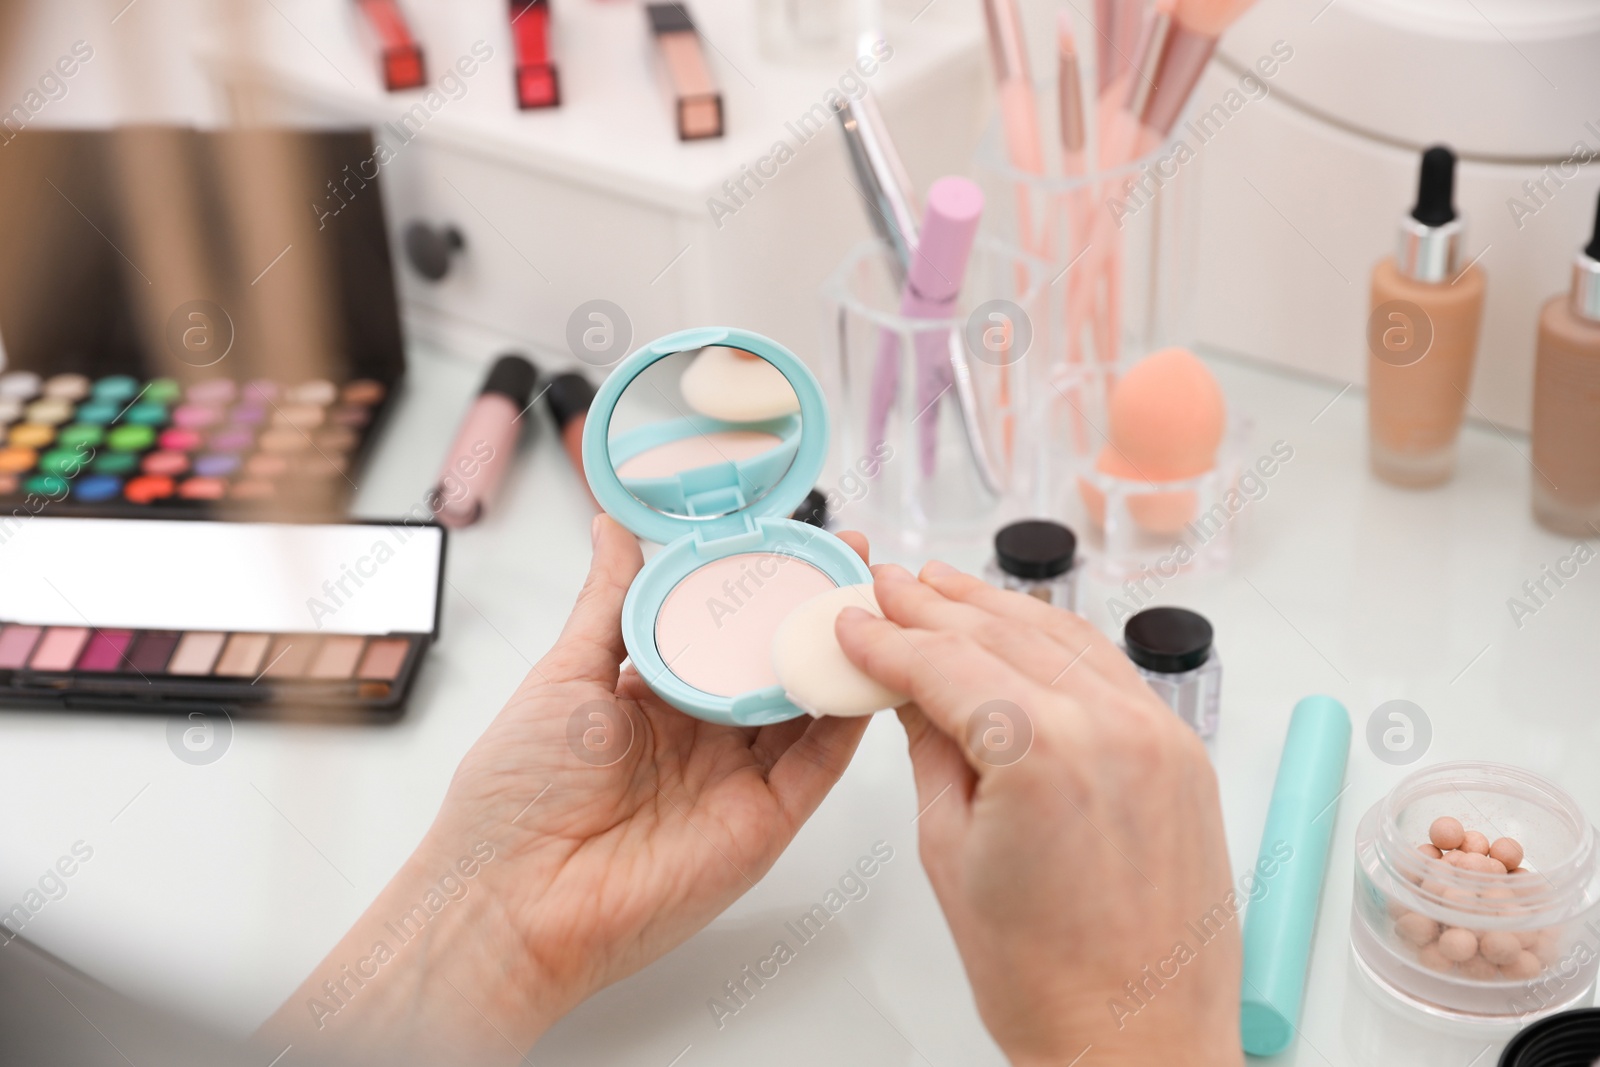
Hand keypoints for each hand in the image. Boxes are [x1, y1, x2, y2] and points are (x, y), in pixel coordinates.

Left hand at [260, 515, 871, 1064]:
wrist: (512, 900)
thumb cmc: (516, 794)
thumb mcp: (563, 675)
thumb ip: (609, 603)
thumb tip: (612, 527)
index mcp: (653, 697)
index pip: (722, 629)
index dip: (757, 584)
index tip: (792, 535)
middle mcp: (702, 735)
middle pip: (773, 661)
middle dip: (812, 607)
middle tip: (848, 553)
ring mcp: (738, 777)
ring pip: (807, 704)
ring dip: (839, 651)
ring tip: (867, 593)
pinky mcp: (765, 821)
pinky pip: (819, 762)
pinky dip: (847, 715)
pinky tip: (862, 665)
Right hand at [836, 562, 1241, 1066]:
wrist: (1139, 1041)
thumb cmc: (1047, 979)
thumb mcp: (949, 853)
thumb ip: (931, 750)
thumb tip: (910, 691)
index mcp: (1041, 751)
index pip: (945, 663)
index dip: (889, 638)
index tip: (855, 619)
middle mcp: (1110, 725)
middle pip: (1004, 633)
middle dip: (937, 605)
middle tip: (891, 582)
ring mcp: (1157, 733)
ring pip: (1063, 637)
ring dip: (998, 607)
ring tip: (945, 587)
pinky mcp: (1182, 751)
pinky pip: (1110, 669)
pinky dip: (1058, 640)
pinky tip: (1023, 629)